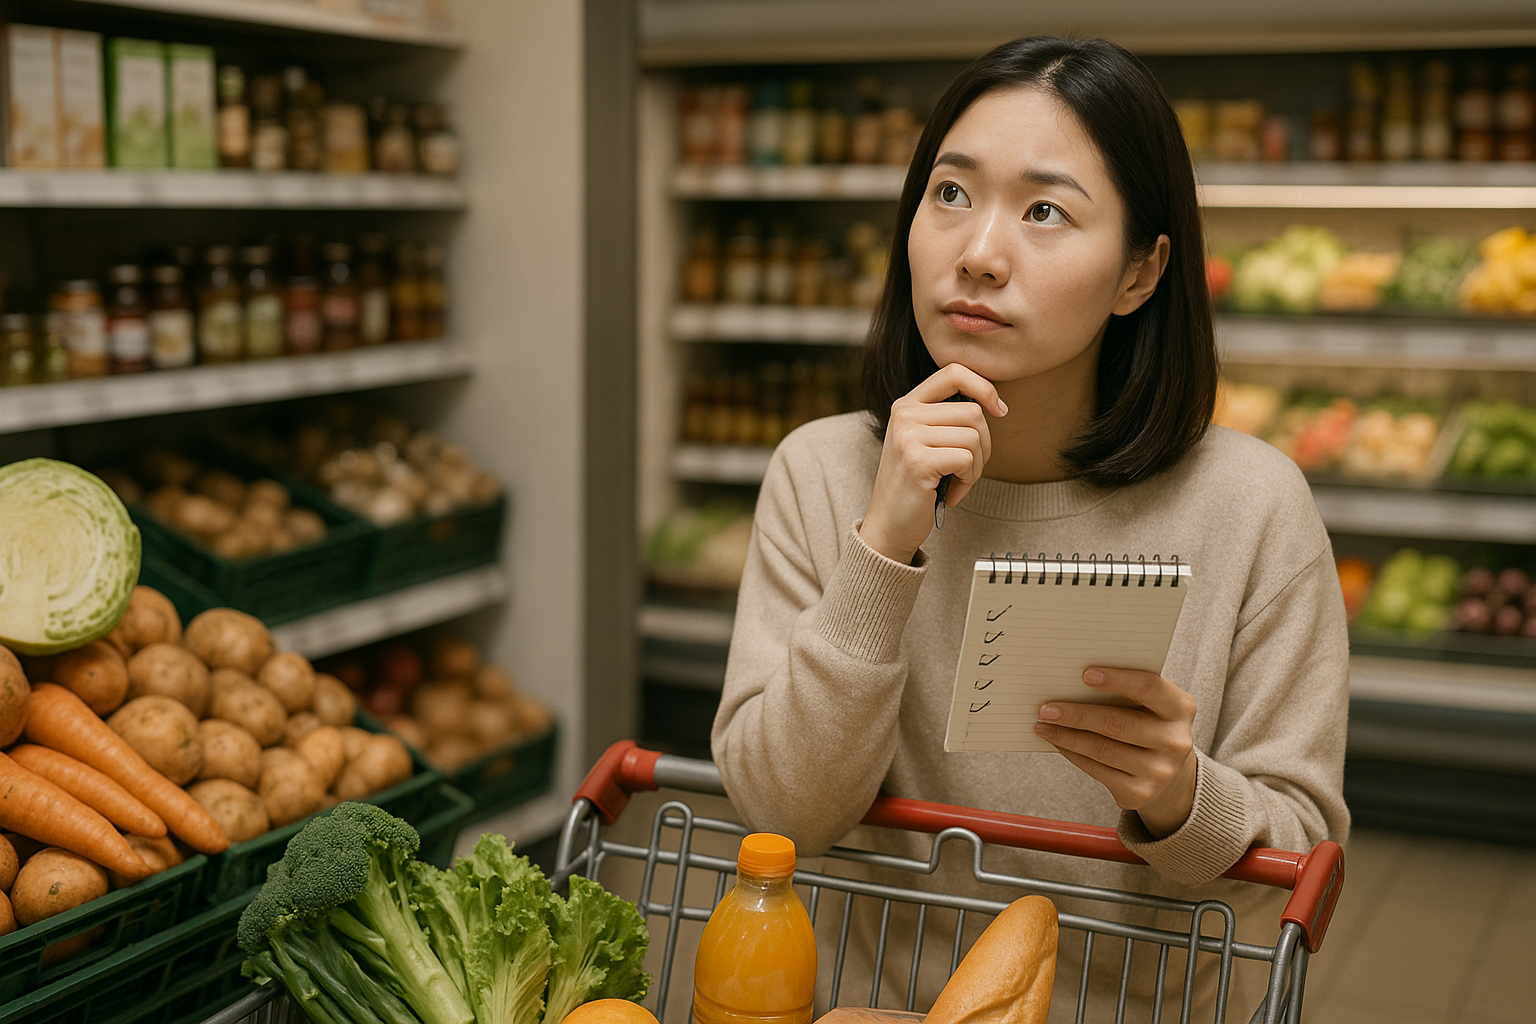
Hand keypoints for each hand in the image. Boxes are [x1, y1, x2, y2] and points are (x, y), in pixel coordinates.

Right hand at [859, 363, 1006, 563]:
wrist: (889, 525)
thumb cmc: (915, 485)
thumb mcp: (925, 441)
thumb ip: (947, 418)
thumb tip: (993, 404)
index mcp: (907, 405)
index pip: (954, 372)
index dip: (984, 387)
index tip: (998, 409)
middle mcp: (904, 414)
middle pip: (973, 412)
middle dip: (983, 445)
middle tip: (967, 469)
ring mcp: (908, 436)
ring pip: (974, 437)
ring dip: (976, 467)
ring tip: (957, 482)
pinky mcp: (917, 460)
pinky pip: (966, 459)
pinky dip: (968, 481)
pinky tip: (952, 493)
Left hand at [1033, 668, 1197, 838]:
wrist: (1170, 775)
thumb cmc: (1149, 724)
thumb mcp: (1151, 705)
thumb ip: (1125, 692)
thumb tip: (1070, 682)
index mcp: (1181, 708)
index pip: (1150, 687)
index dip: (1117, 680)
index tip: (1084, 674)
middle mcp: (1175, 741)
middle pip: (1117, 723)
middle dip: (1076, 714)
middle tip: (1045, 708)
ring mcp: (1159, 771)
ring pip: (1102, 750)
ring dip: (1066, 736)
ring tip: (1042, 725)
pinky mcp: (1140, 794)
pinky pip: (1097, 770)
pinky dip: (1072, 754)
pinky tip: (1058, 742)